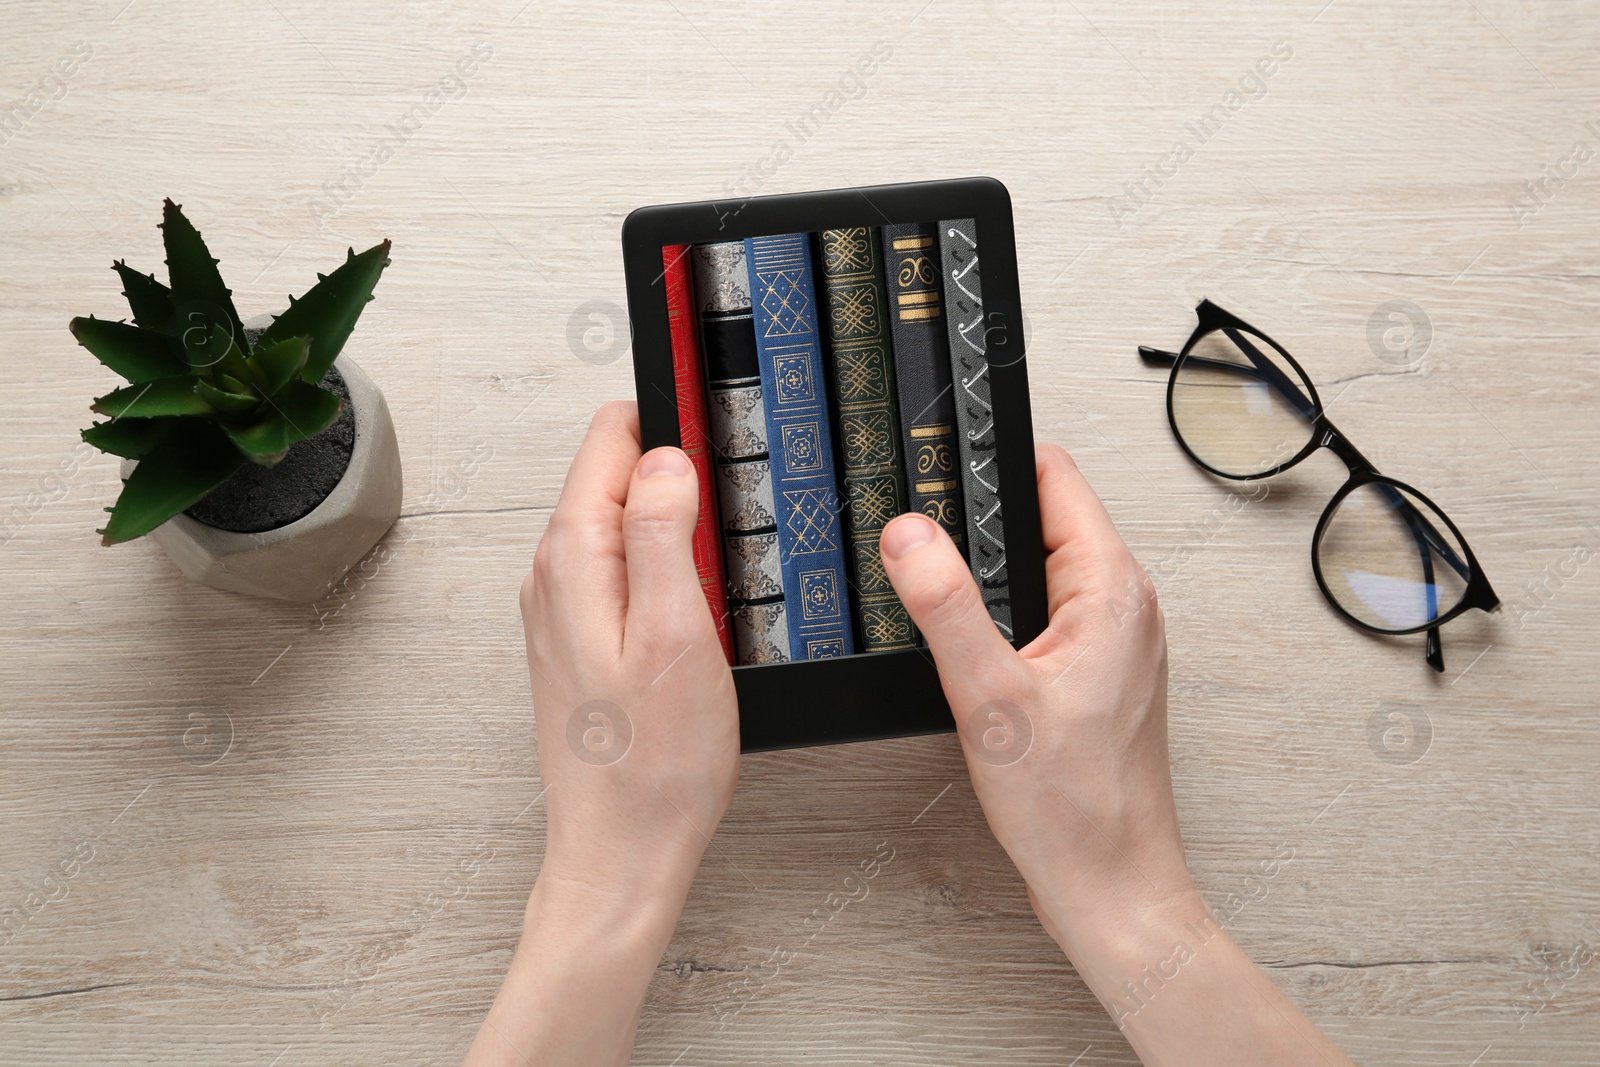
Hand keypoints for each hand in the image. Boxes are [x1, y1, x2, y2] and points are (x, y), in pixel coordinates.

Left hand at [464, 402, 737, 1066]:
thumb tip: (667, 459)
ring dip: (676, 527)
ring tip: (722, 570)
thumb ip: (667, 532)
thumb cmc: (653, 761)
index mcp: (573, 558)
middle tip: (733, 518)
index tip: (717, 425)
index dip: (669, 419)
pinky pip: (625, 571)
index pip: (611, 438)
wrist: (623, 850)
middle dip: (678, 477)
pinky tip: (699, 610)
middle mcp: (556, 576)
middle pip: (618, 477)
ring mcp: (565, 610)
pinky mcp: (583, 641)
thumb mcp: (678, 631)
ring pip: (625, 525)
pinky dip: (667, 570)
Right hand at [880, 445, 1352, 1065]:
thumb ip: (945, 606)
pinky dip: (1000, 611)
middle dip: (980, 514)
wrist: (1109, 887)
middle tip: (919, 523)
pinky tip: (965, 642)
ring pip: (1039, 567)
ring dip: (988, 568)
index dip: (993, 458)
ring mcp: (1111, 640)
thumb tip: (909, 535)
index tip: (942, 458)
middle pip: (1042, 516)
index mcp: (1113, 591)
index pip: (1054, 476)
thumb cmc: (1075, 808)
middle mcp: (1123, 606)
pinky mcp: (1094, 673)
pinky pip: (1043, 611)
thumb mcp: (991, 698)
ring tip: (934, 580)